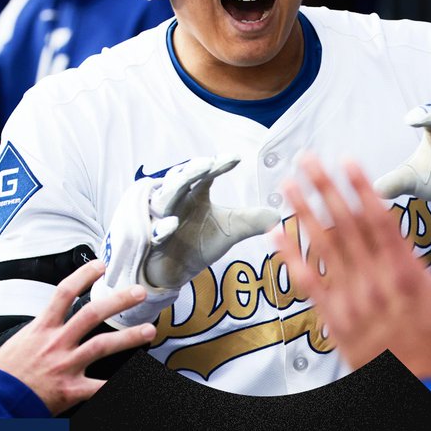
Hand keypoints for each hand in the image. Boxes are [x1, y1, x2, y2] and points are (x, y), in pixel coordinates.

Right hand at [0, 260, 155, 414]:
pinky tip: (136, 378)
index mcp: (42, 328)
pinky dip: (119, 383)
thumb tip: (54, 323)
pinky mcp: (70, 389)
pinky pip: (101, 386)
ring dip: (129, 337)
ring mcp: (64, 365)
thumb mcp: (18, 343)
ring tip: (149, 330)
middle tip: (138, 292)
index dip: (83, 275)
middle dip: (118, 301)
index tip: (100, 265)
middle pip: (92, 314)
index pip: (64, 292)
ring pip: (103, 345)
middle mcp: (56, 343)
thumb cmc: (2, 375)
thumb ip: (40, 332)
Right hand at [91, 155, 278, 326]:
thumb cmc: (198, 243)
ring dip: (174, 189)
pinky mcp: (153, 239)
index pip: (205, 174)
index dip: (219, 165)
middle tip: (208, 162)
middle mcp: (176, 201)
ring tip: (187, 181)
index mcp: (194, 194)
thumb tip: (277, 215)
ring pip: (164, 199)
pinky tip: (172, 224)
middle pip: (181, 180)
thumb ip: (250, 222)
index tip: (236, 158)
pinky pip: (155, 231)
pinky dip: (162, 227)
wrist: (175, 271)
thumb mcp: (229, 232)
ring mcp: (161, 218)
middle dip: (193, 170)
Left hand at [275, 154, 430, 377]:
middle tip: (308, 160)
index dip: (360, 188)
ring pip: (322, 247)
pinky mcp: (334, 319)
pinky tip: (276, 235)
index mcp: (406, 272)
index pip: (378, 219)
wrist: (423, 393)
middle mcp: (374, 281)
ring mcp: (350, 300)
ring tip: (289, 185)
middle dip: (325, 189)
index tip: (346, 162)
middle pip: (344, 225)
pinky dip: (290, 257)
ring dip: (304, 213)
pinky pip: (307, 283)